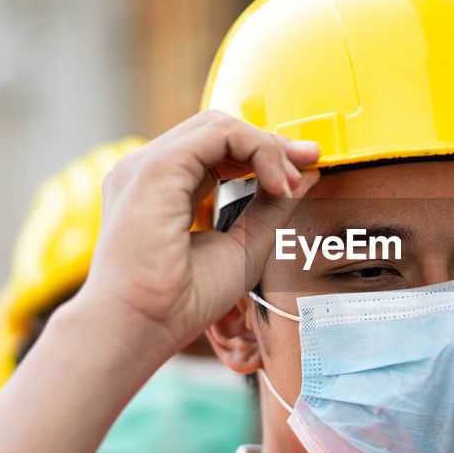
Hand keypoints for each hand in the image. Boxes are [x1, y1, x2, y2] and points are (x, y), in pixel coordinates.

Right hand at [80, 110, 319, 356]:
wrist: (144, 326)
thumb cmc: (183, 300)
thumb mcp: (245, 245)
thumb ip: (273, 206)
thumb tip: (308, 174)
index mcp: (162, 189)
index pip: (217, 149)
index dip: (264, 153)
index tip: (305, 172)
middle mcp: (148, 170)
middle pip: (218, 130)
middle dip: (270, 143)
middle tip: (309, 163)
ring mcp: (146, 165)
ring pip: (218, 126)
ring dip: (266, 146)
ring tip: (292, 182)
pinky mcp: (156, 167)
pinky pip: (218, 134)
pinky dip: (257, 150)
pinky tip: (278, 184)